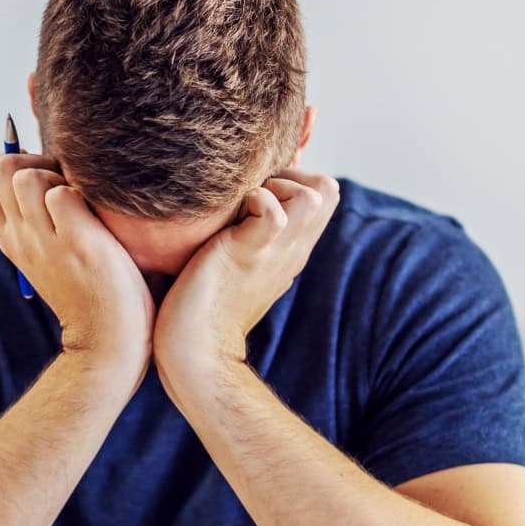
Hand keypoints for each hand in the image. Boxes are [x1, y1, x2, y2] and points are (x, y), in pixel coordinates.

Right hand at [0, 152, 154, 382]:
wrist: (108, 343)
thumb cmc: (90, 289)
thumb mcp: (50, 252)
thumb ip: (40, 215)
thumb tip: (48, 166)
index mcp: (9, 236)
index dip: (9, 159)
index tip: (40, 176)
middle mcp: (19, 237)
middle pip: (2, 165)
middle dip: (35, 159)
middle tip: (65, 185)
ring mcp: (45, 241)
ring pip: (27, 175)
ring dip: (58, 176)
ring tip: (81, 205)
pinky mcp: (77, 243)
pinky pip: (64, 193)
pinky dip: (83, 196)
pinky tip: (97, 221)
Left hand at [154, 169, 340, 395]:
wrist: (195, 350)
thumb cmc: (202, 307)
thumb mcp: (239, 262)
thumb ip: (248, 235)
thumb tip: (231, 207)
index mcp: (292, 249)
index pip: (323, 195)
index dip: (293, 178)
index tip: (256, 193)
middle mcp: (293, 248)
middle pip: (329, 188)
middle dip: (290, 175)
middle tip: (250, 196)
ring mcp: (277, 251)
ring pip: (315, 192)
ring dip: (275, 185)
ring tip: (241, 208)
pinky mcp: (251, 252)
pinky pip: (272, 209)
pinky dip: (251, 201)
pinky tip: (226, 222)